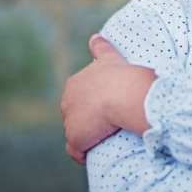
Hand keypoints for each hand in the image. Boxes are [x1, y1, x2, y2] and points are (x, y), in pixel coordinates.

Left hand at [60, 35, 154, 164]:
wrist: (124, 93)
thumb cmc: (123, 76)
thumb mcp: (111, 58)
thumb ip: (101, 48)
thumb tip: (95, 37)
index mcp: (75, 82)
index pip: (79, 93)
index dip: (93, 99)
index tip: (106, 103)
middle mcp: (68, 100)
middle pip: (76, 112)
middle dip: (89, 117)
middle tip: (111, 121)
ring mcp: (70, 120)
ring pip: (77, 131)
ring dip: (89, 135)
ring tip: (107, 138)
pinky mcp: (76, 137)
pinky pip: (76, 150)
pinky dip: (83, 152)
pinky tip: (93, 154)